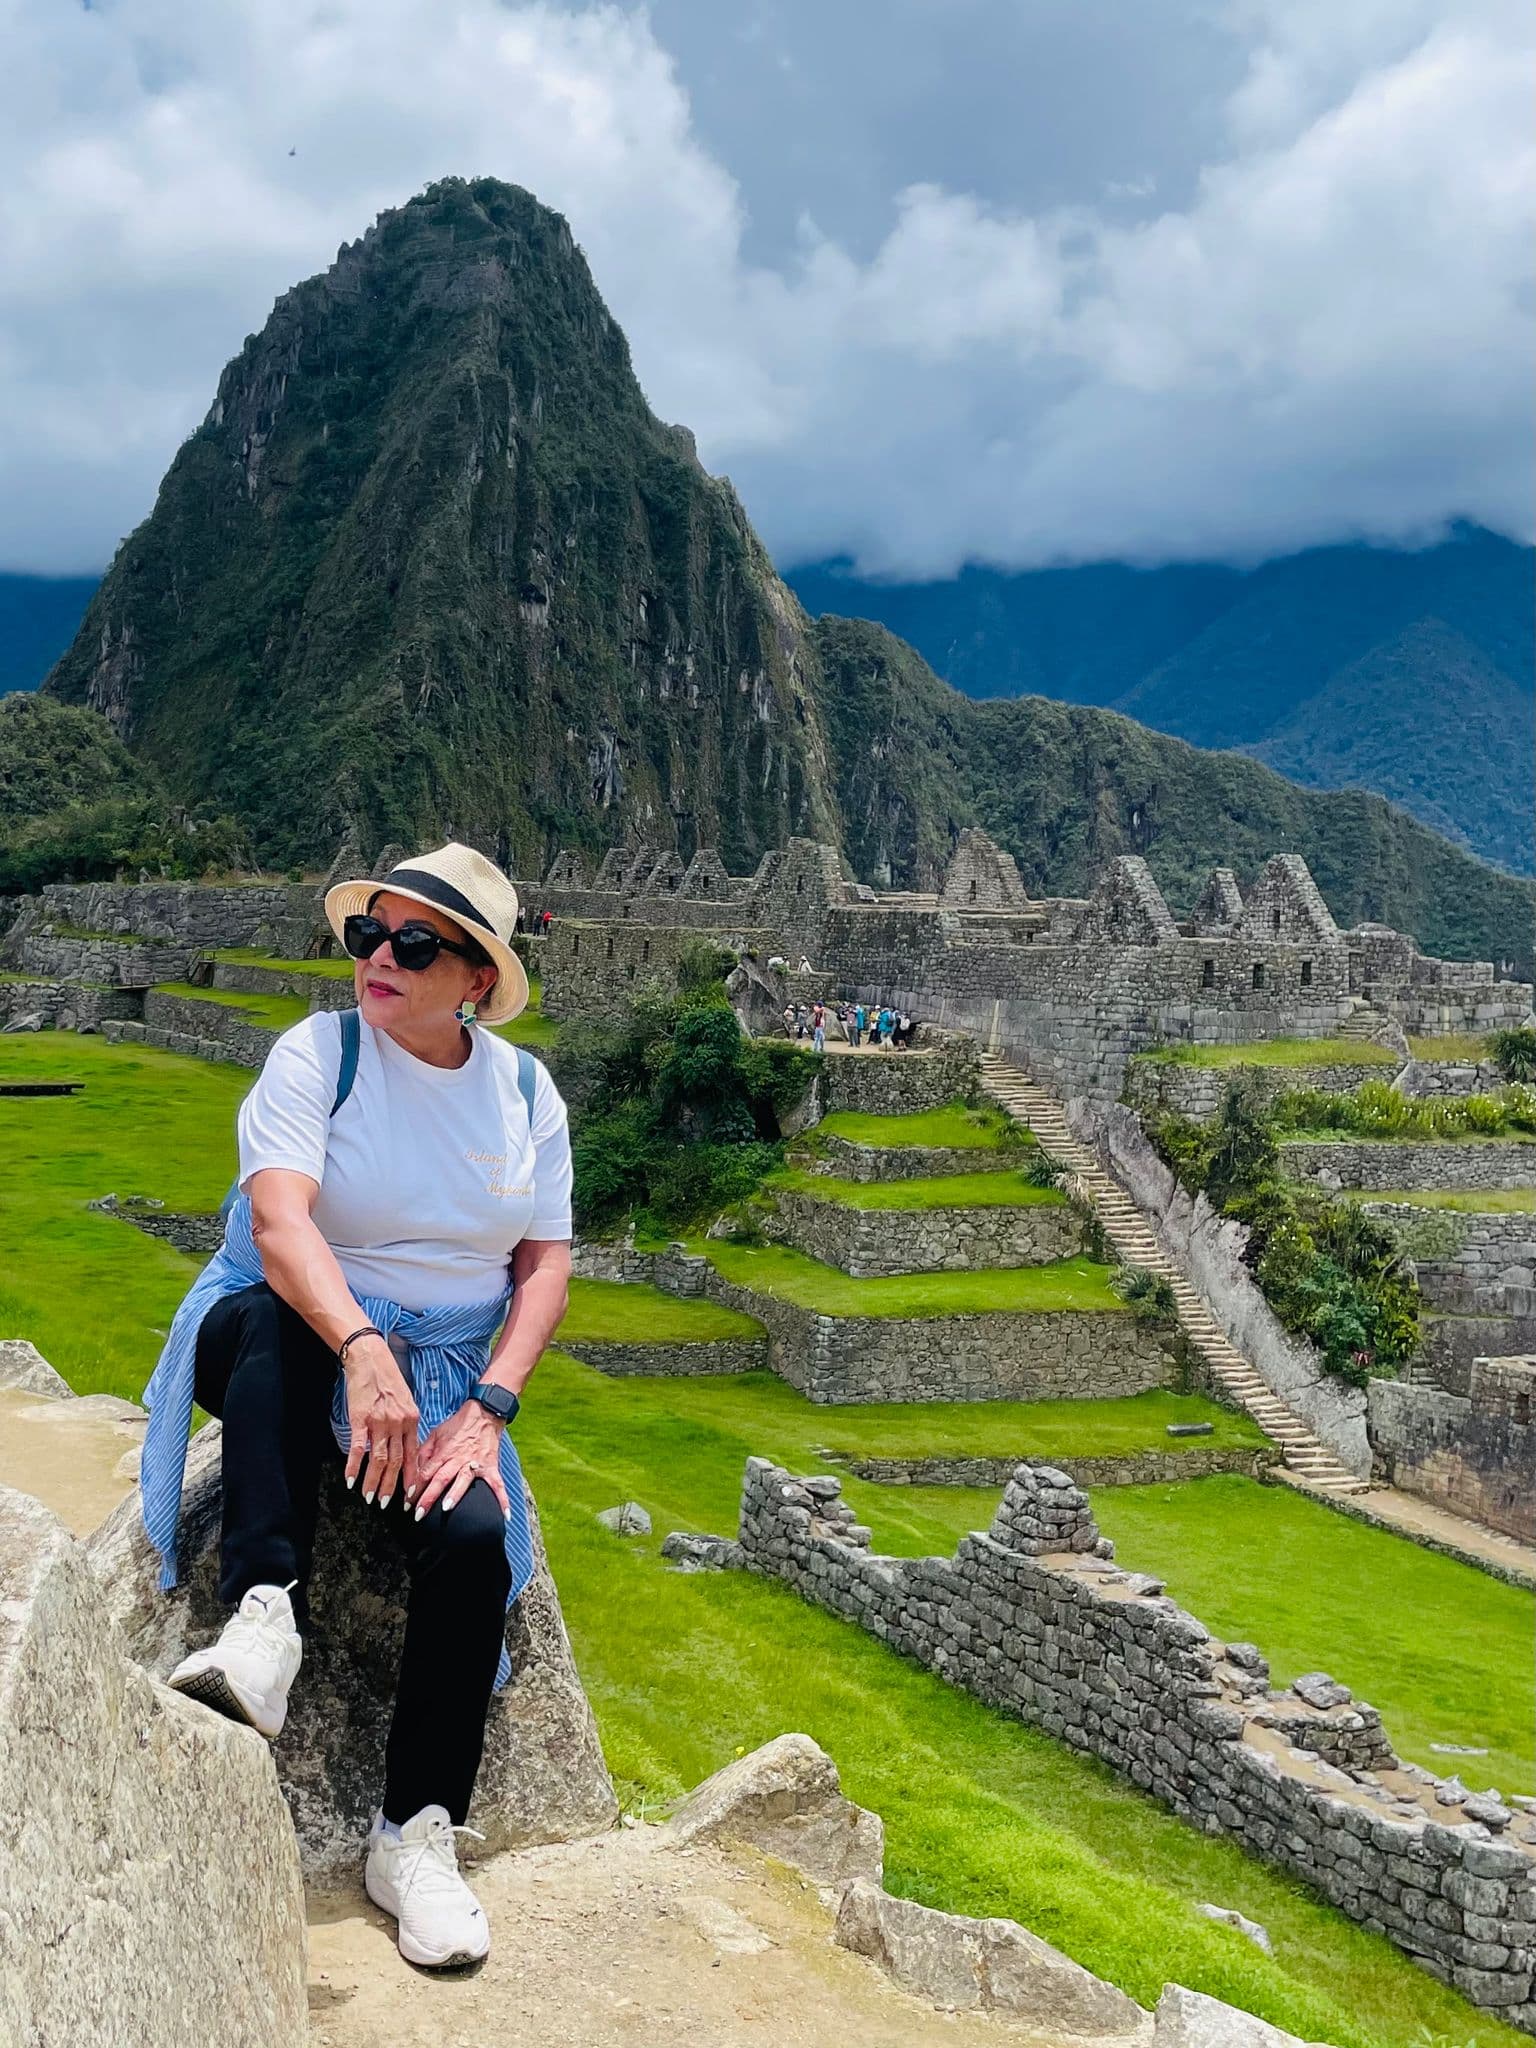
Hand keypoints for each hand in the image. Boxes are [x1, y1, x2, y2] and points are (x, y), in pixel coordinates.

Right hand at [342, 1338, 419, 1508]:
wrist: (369, 1357)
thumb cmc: (387, 1378)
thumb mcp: (405, 1400)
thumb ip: (406, 1423)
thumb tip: (405, 1445)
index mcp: (412, 1419)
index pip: (413, 1455)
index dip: (411, 1477)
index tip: (410, 1495)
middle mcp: (398, 1423)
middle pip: (396, 1462)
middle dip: (392, 1486)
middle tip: (388, 1504)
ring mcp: (380, 1422)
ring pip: (378, 1459)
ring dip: (374, 1482)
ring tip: (370, 1498)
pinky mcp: (361, 1418)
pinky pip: (359, 1448)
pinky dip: (354, 1466)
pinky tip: (351, 1480)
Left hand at [410, 1401, 509, 1521]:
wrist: (484, 1413)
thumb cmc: (457, 1426)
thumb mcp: (435, 1434)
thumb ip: (424, 1453)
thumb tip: (415, 1471)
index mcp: (443, 1452)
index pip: (425, 1472)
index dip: (415, 1487)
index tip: (406, 1502)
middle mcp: (458, 1459)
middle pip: (441, 1478)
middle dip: (428, 1497)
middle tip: (418, 1514)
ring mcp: (475, 1463)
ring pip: (464, 1480)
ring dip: (455, 1494)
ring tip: (446, 1509)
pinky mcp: (491, 1466)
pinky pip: (498, 1485)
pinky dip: (502, 1499)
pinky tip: (505, 1515)